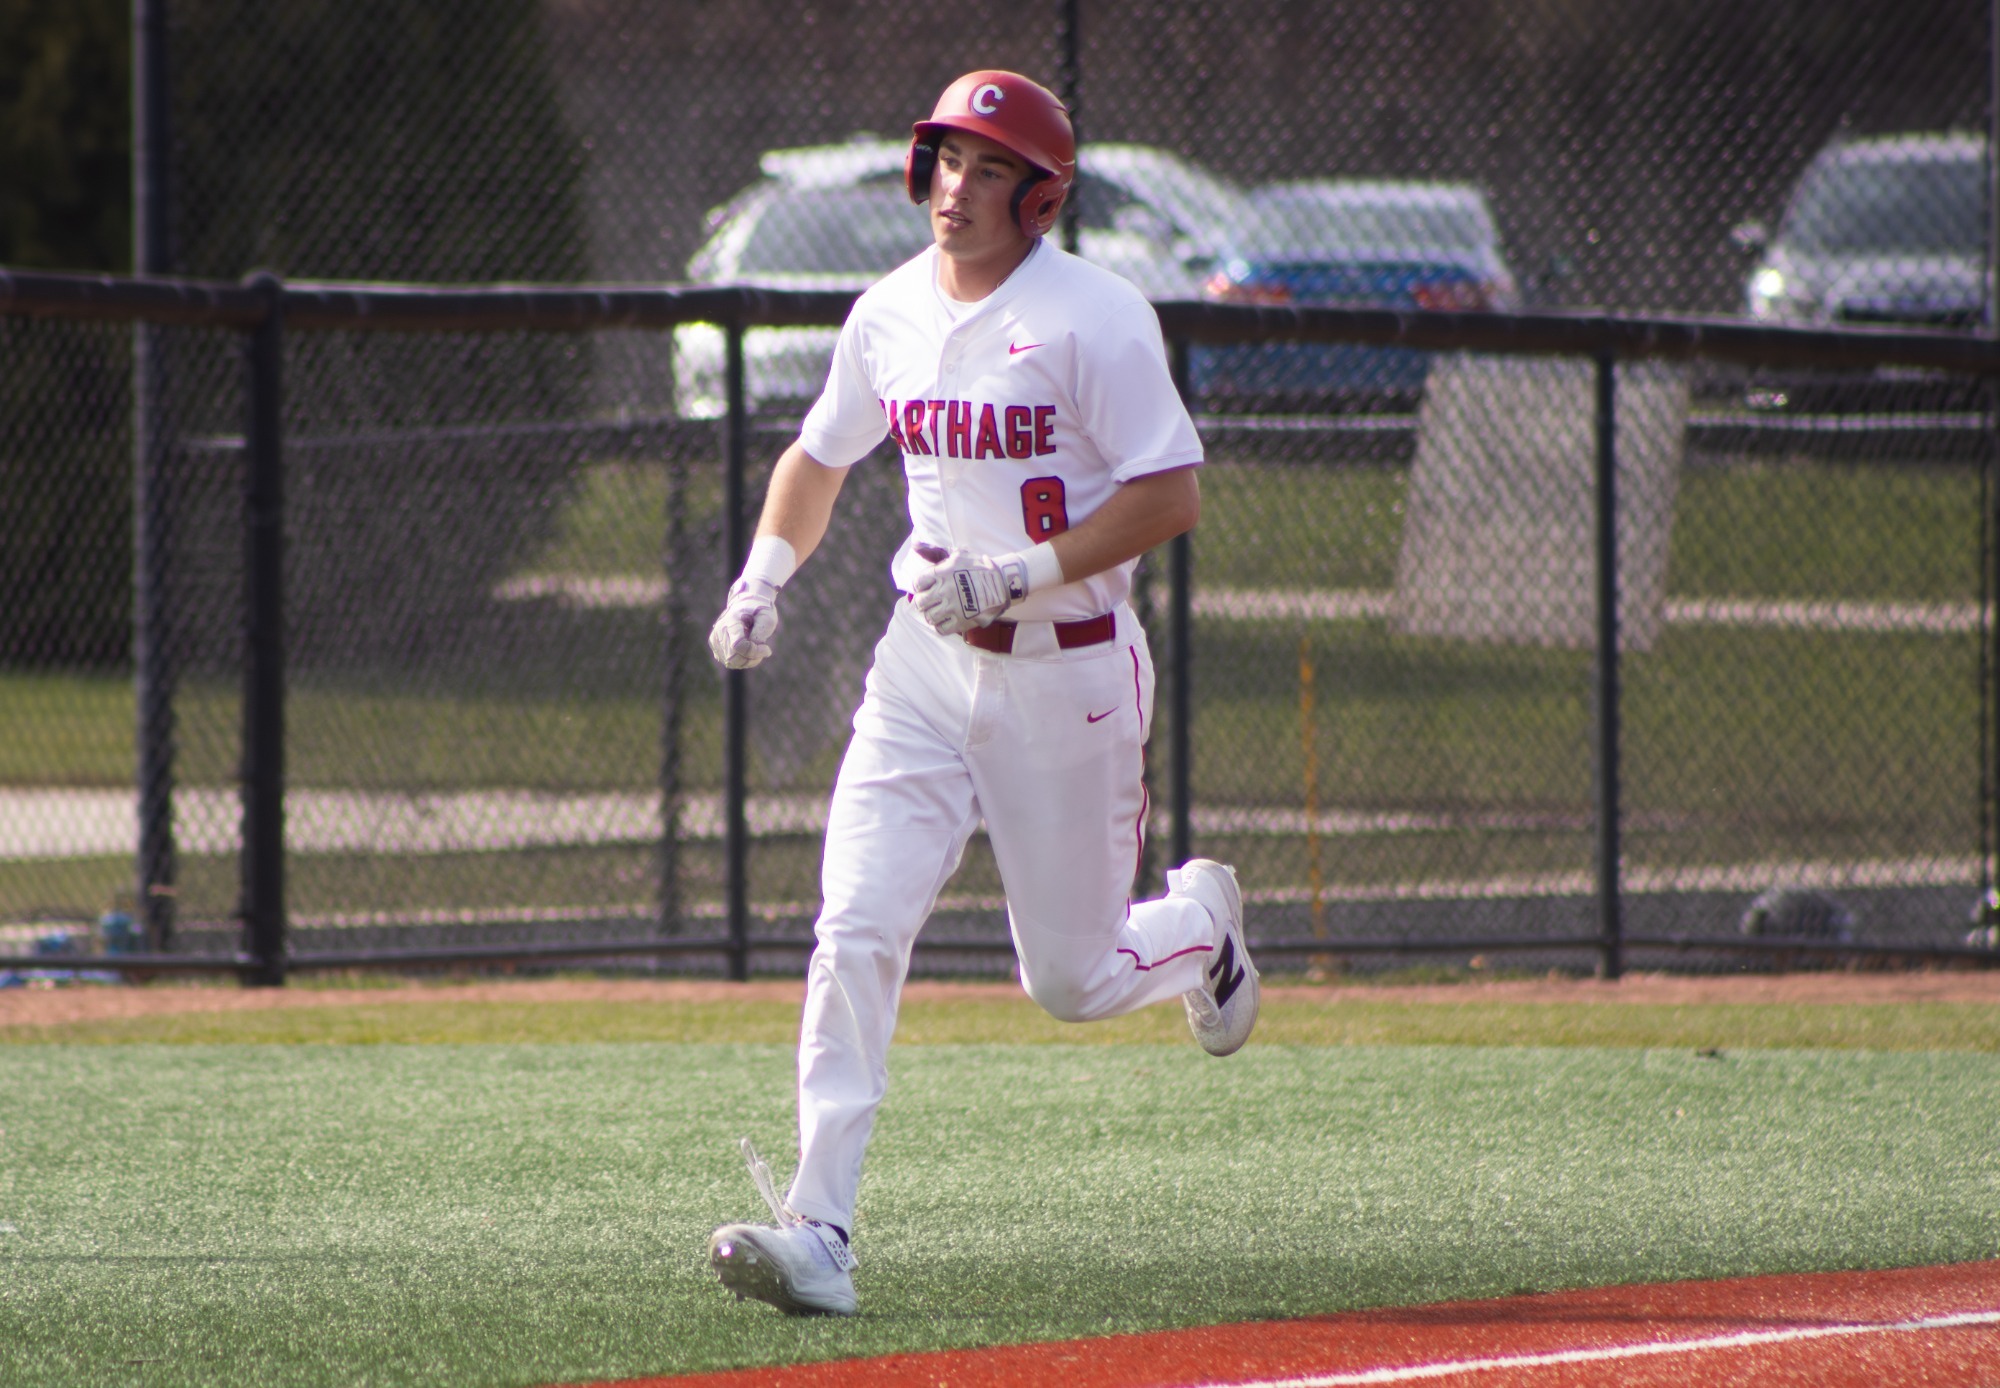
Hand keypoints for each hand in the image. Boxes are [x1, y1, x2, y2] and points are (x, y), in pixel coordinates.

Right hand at [708, 577, 779, 667]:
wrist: (747, 603)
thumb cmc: (759, 610)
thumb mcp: (766, 617)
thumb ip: (761, 633)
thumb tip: (754, 647)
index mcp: (731, 621)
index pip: (738, 646)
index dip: (754, 651)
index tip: (767, 649)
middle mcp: (719, 631)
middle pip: (733, 657)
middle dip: (752, 658)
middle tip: (763, 650)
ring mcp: (715, 639)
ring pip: (730, 662)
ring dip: (747, 661)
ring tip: (757, 650)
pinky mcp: (715, 646)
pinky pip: (728, 662)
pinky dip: (741, 661)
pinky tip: (749, 651)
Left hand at [910, 544, 1028, 634]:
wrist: (1003, 581)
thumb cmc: (979, 566)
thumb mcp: (957, 554)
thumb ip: (935, 552)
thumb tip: (914, 545)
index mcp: (941, 573)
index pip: (917, 583)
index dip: (920, 586)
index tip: (927, 587)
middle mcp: (944, 591)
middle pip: (920, 603)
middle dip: (924, 602)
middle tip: (931, 601)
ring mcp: (952, 607)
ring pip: (929, 617)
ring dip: (932, 614)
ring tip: (939, 611)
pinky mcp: (962, 621)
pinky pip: (941, 629)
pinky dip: (941, 626)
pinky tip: (947, 620)